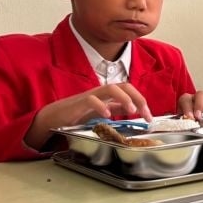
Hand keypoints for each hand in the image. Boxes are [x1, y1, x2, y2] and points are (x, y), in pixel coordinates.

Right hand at [25, 83, 150, 149]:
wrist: (53, 117)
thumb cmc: (77, 113)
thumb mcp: (102, 111)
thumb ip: (116, 108)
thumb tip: (133, 109)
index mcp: (108, 95)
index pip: (130, 91)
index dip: (142, 101)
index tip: (149, 117)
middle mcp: (101, 93)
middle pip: (124, 85)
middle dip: (137, 97)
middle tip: (144, 113)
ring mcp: (90, 96)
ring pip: (110, 88)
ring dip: (124, 98)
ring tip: (131, 110)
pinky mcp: (79, 103)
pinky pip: (91, 100)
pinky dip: (101, 106)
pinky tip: (107, 115)